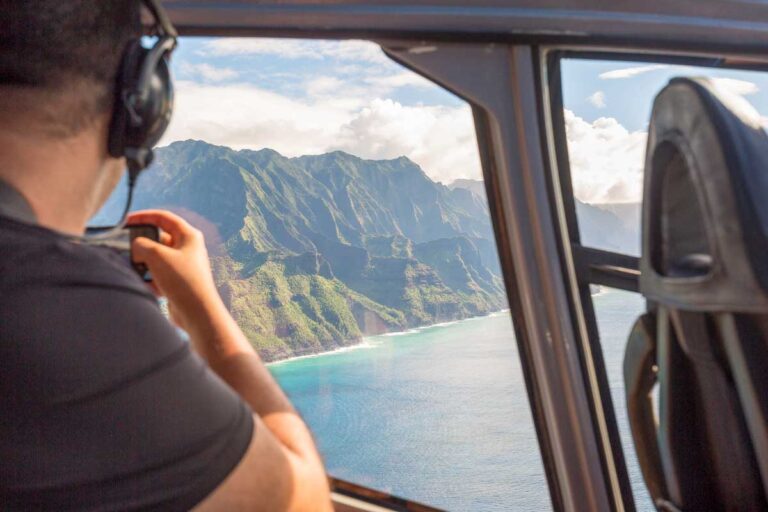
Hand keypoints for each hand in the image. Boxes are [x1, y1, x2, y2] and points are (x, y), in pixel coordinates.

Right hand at [127, 209, 223, 334]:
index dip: (143, 216)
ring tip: (138, 271)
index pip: (163, 217)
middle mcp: (188, 248)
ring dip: (144, 264)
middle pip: (158, 239)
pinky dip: (150, 279)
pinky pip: (158, 275)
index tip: (126, 221)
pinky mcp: (178, 281)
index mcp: (189, 235)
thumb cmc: (182, 280)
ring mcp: (183, 265)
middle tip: (130, 251)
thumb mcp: (157, 255)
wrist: (196, 312)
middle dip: (142, 245)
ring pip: (156, 258)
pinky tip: (147, 286)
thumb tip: (136, 248)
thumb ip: (141, 245)